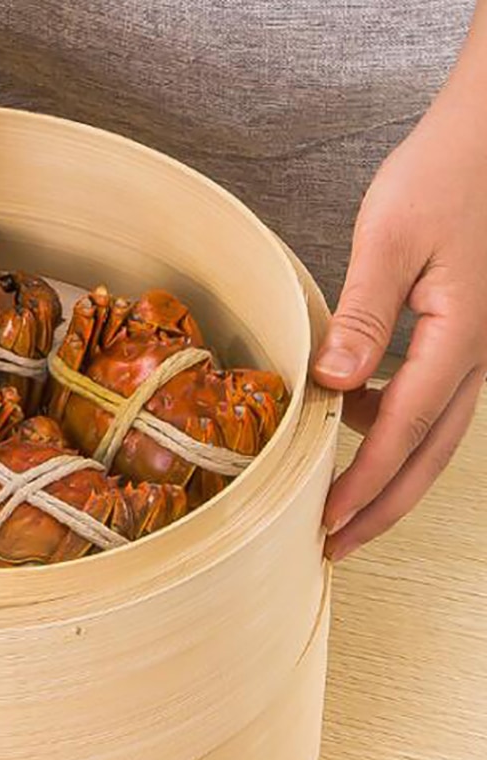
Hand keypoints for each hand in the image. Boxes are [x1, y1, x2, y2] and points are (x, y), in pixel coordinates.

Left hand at [312, 55, 486, 561]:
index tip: (326, 525)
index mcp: (458, 339)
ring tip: (338, 498)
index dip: (363, 485)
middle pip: (429, 455)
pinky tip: (351, 415)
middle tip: (336, 546)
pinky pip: (430, 398)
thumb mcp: (391, 240)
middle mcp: (475, 355)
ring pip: (433, 433)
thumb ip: (364, 316)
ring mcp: (475, 348)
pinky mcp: (463, 334)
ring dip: (388, 472)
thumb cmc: (444, 175)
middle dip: (382, 506)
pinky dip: (392, 424)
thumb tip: (333, 383)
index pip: (402, 433)